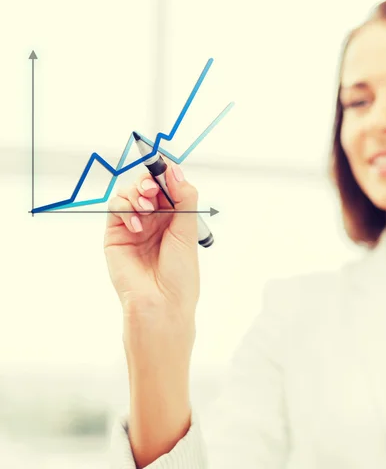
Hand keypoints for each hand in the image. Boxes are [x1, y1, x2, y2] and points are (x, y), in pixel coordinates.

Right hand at [103, 161, 199, 322]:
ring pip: (128, 192)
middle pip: (146, 184)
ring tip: (146, 211)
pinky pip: (115, 207)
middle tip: (154, 190)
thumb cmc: (180, 273)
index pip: (168, 184)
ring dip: (137, 194)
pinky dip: (125, 208)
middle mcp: (154, 218)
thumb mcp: (187, 231)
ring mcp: (134, 224)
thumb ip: (183, 198)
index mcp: (175, 216)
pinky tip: (137, 224)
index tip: (165, 166)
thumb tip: (175, 169)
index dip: (165, 173)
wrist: (161, 302)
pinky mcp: (115, 233)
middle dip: (149, 181)